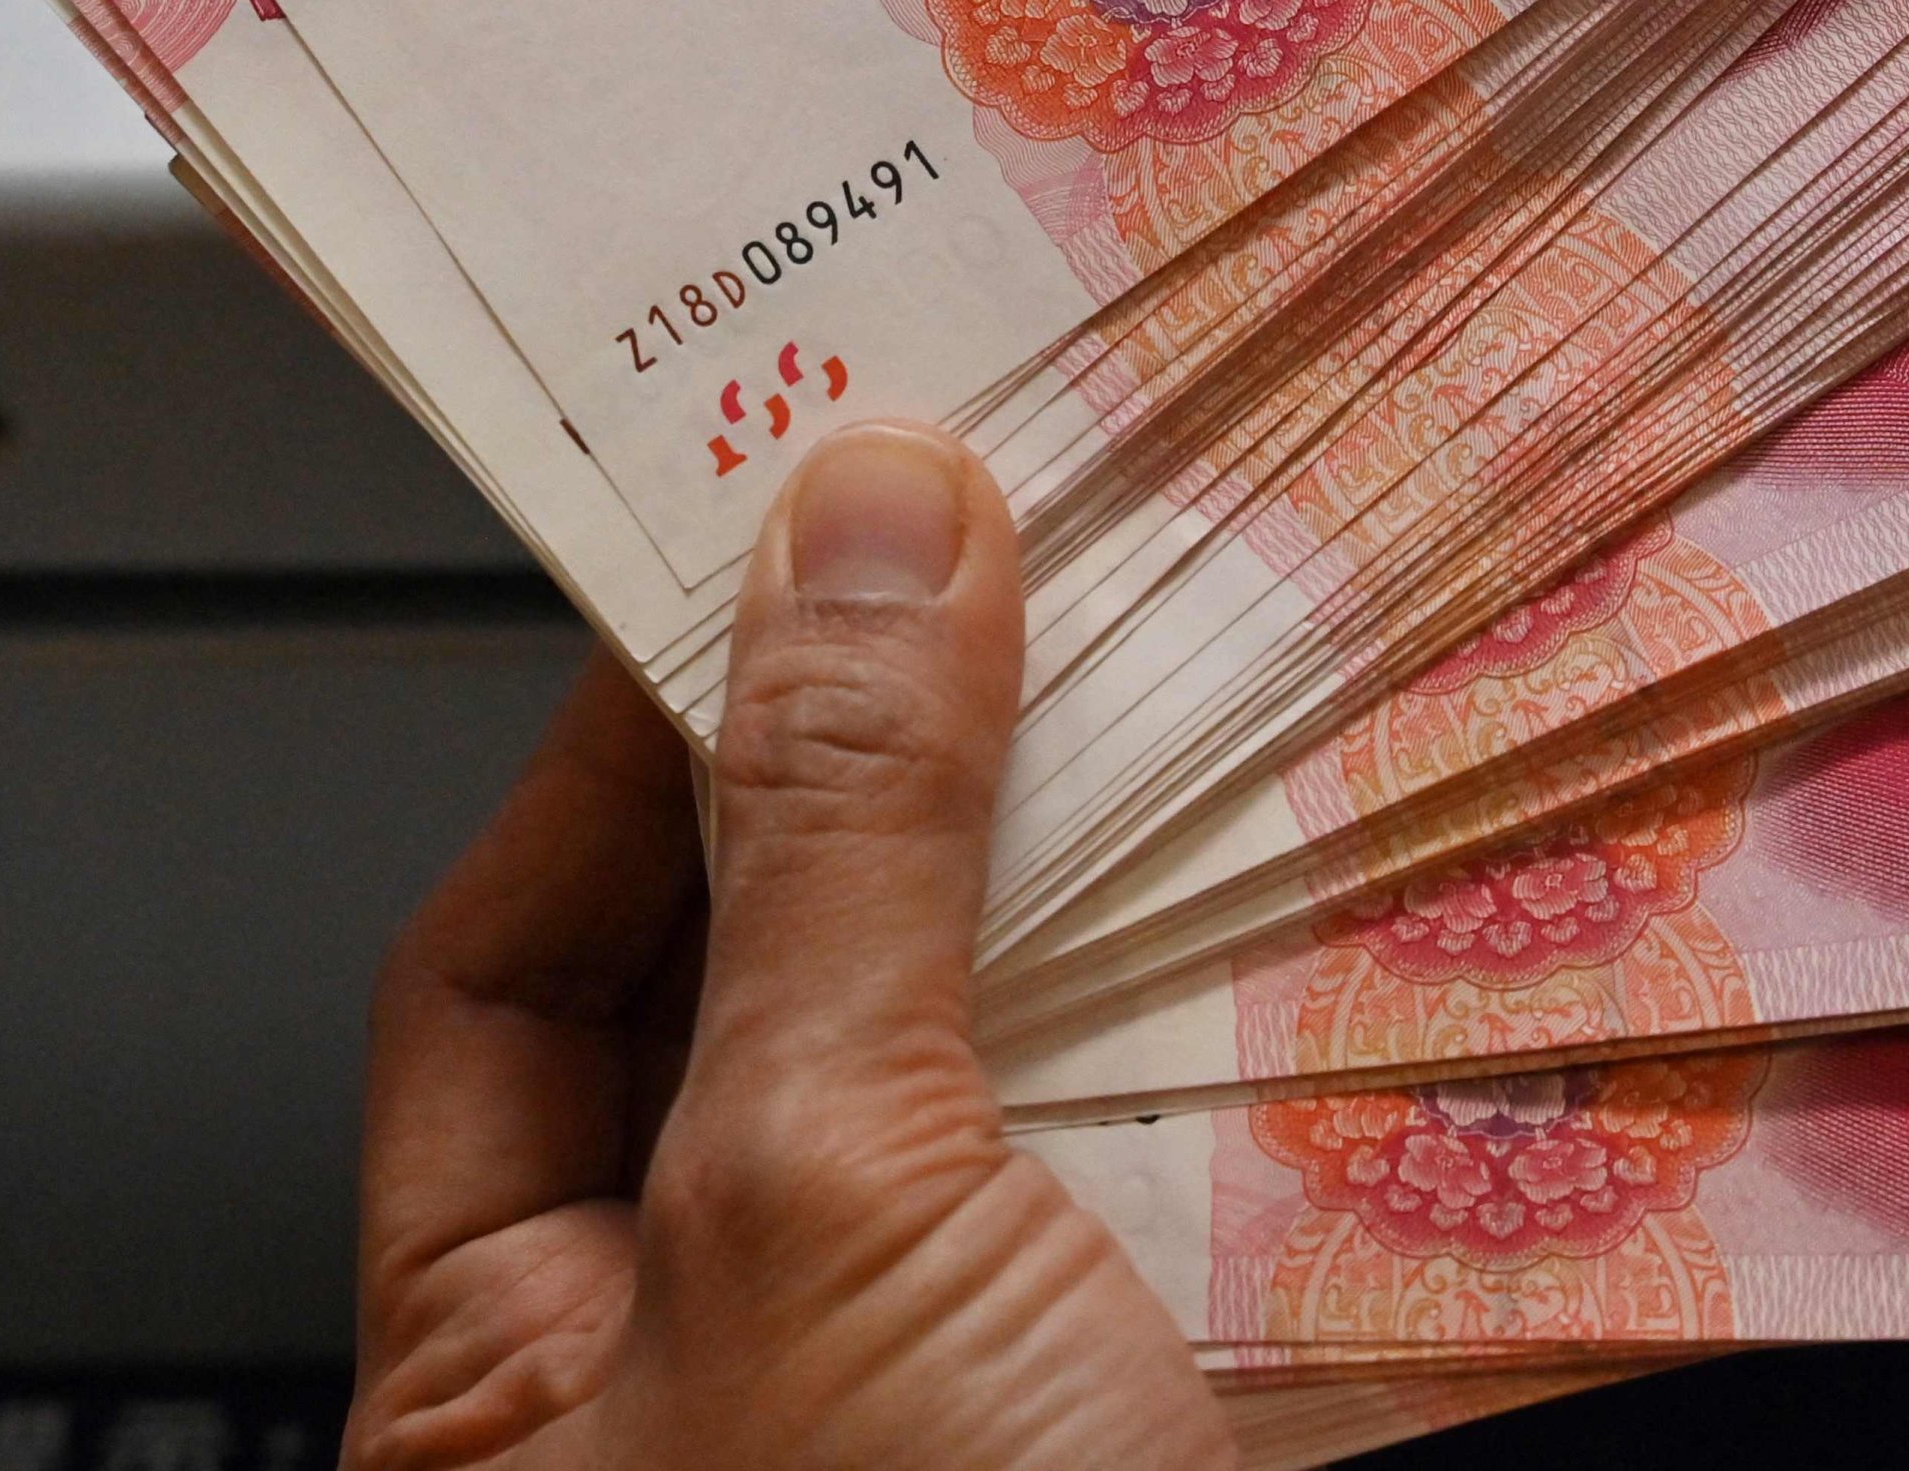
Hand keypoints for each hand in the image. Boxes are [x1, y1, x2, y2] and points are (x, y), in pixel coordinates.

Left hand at [343, 425, 1227, 1470]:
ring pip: (1048, 1045)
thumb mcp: (821, 1208)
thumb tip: (848, 538)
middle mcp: (750, 1355)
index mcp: (528, 1360)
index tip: (773, 526)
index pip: (522, 959)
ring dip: (1152, 876)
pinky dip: (1310, 1010)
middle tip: (1041, 543)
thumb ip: (832, 865)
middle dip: (936, 779)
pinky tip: (1386, 871)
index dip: (631, 733)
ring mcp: (982, 1372)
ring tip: (1236, 665)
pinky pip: (1238, 1142)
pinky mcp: (1195, 1382)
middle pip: (813, 976)